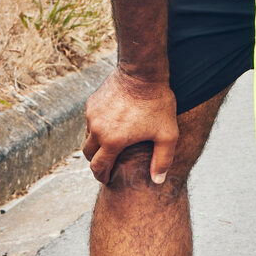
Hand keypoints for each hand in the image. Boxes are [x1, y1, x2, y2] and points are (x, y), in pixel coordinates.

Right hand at [83, 68, 179, 184]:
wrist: (143, 73)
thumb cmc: (158, 104)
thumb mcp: (167, 135)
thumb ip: (163, 160)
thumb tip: (158, 182)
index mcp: (112, 141)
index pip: (98, 167)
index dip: (102, 176)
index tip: (107, 179)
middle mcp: (97, 129)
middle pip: (89, 154)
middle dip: (96, 162)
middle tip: (106, 166)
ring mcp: (92, 115)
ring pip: (88, 136)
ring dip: (96, 144)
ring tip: (110, 146)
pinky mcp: (92, 102)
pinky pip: (91, 121)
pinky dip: (97, 127)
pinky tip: (111, 125)